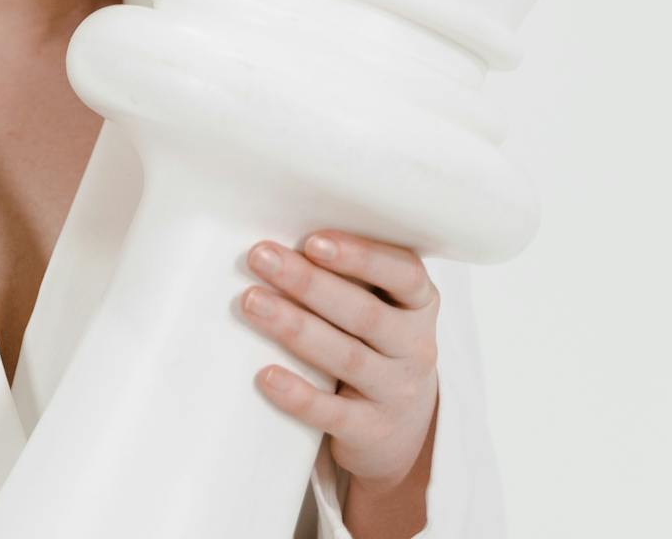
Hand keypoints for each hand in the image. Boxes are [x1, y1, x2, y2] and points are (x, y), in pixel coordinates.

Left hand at [237, 229, 440, 491]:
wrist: (401, 430)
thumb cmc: (375, 346)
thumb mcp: (381, 309)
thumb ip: (347, 279)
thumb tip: (279, 243)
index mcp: (419, 305)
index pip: (403, 274)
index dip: (360, 257)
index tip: (313, 241)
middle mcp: (416, 346)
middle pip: (364, 313)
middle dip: (308, 282)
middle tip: (260, 257)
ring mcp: (397, 391)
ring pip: (346, 356)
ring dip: (296, 327)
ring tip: (252, 302)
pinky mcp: (371, 430)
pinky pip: (332, 413)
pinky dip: (299, 395)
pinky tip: (265, 376)